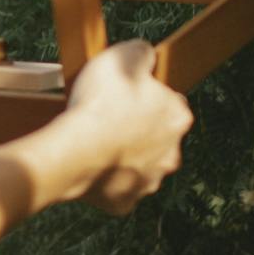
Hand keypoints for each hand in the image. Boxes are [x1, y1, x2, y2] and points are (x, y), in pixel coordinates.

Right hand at [66, 40, 193, 216]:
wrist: (75, 151)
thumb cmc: (101, 103)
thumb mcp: (123, 56)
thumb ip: (142, 52)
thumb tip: (147, 54)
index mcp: (178, 117)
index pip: (168, 101)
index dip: (144, 95)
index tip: (123, 93)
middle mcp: (172, 153)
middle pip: (157, 137)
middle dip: (137, 129)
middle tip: (107, 117)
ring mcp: (149, 181)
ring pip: (138, 165)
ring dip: (123, 155)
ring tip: (94, 141)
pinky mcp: (125, 202)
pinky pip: (116, 189)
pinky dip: (105, 180)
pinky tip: (90, 166)